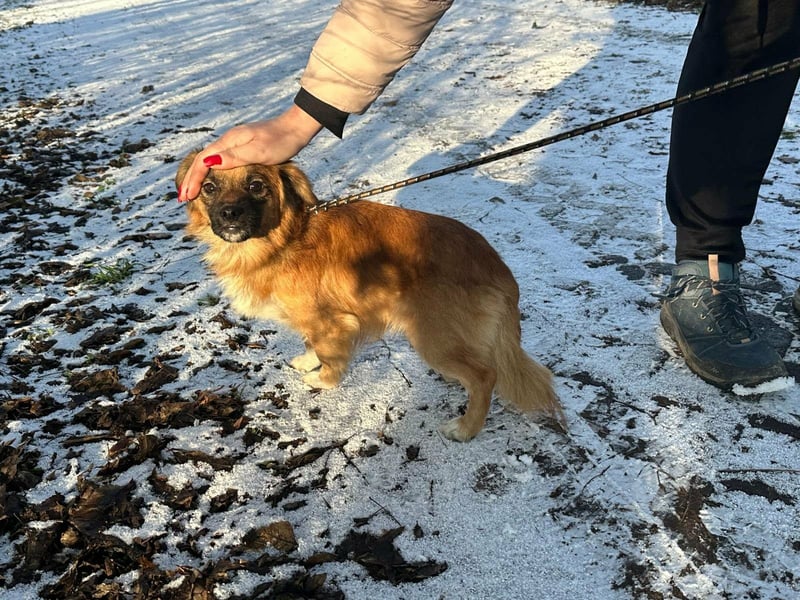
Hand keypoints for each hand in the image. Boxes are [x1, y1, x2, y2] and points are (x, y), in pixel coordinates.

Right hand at [177, 104, 322, 201]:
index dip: (194, 179)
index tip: (188, 196)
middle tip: (184, 198)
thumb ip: (235, 157)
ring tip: (192, 191)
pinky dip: (211, 172)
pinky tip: (213, 180)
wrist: (296, 128)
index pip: (203, 161)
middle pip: (202, 160)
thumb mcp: (258, 151)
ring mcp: (234, 144)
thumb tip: (210, 163)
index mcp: (229, 141)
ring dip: (199, 176)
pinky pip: (219, 161)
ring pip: (209, 160)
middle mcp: (228, 141)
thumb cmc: (280, 141)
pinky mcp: (242, 148)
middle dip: (191, 179)